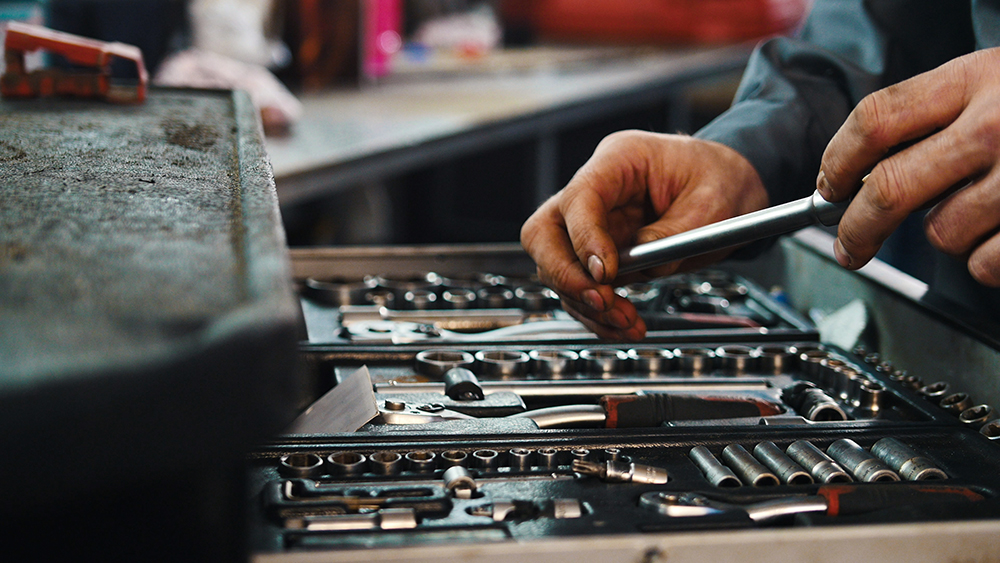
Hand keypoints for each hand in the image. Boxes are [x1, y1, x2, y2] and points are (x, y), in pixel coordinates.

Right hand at [520, 131, 768, 339]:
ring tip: (626, 321)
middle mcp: (595, 192)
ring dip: (585, 302)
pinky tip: (624, 325)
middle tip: (601, 300)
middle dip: (565, 275)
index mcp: (618, 160)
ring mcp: (593, 226)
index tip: (605, 273)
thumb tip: (644, 265)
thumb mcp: (713, 199)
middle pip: (544, 233)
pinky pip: (582, 289)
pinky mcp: (600, 256)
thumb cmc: (719, 177)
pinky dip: (598, 314)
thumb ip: (674, 233)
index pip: (578, 199)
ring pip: (556, 268)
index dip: (584, 239)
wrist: (731, 189)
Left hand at [817, 47, 999, 285]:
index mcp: (974, 79)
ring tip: (978, 211)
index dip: (837, 160)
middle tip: (850, 245)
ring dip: (946, 235)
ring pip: (941, 232)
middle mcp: (997, 125)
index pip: (875, 120)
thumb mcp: (993, 81)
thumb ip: (933, 115)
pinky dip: (986, 260)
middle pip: (890, 187)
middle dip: (856, 227)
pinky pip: (986, 263)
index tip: (829, 187)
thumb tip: (858, 172)